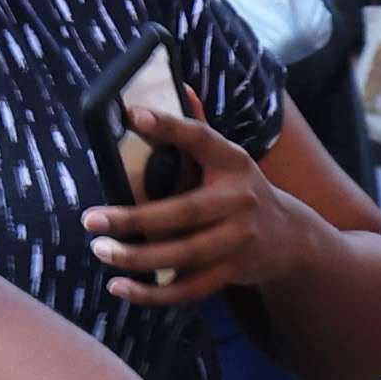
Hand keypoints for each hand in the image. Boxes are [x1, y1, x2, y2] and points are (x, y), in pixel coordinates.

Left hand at [80, 99, 308, 309]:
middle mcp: (239, 199)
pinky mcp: (233, 271)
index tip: (131, 114)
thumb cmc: (240, 191)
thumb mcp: (227, 159)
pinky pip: (189, 288)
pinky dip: (153, 294)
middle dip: (134, 218)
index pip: (200, 138)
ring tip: (100, 250)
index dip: (169, 126)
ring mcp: (238, 239)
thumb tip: (179, 85)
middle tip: (91, 219)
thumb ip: (198, 130)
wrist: (289, 237)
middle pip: (182, 212)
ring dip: (138, 257)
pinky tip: (120, 287)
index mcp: (233, 161)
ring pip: (183, 254)